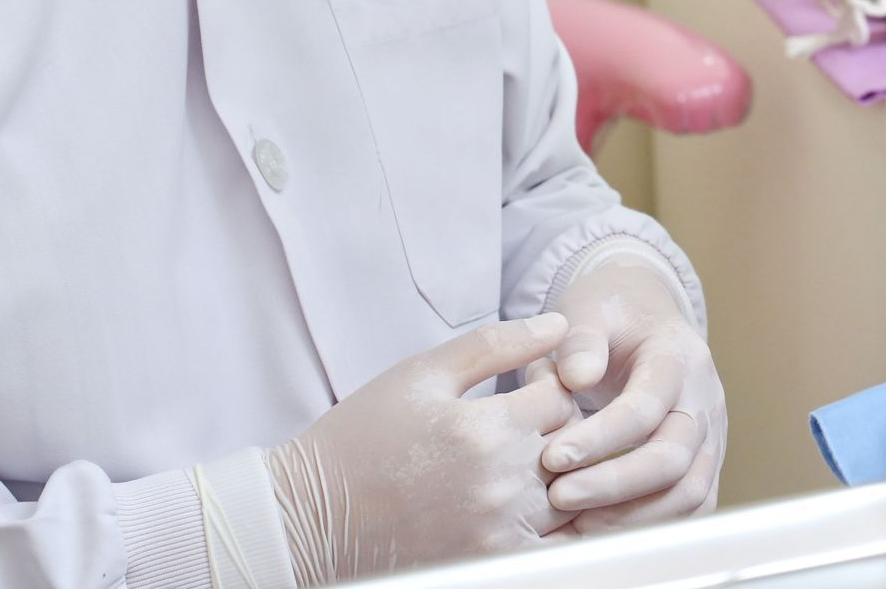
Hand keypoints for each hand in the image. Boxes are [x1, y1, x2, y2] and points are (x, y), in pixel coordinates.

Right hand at [265, 314, 578, 584]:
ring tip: (526, 460)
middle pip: (574, 444)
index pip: (563, 396)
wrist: (310, 514)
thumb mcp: (422, 375)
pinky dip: (559, 524)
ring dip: (563, 474)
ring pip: (572, 494)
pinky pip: (558, 545)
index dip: (552, 384)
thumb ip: (496, 345)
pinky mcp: (492, 562)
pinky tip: (532, 504)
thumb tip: (558, 324)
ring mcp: (498, 530)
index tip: (528, 388)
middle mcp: (499, 482)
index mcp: (484, 428)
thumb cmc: (362, 436)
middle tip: (531, 423)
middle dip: (562, 426)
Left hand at [536, 259, 726, 533]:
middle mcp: (705, 400)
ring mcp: (710, 436)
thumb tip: (577, 376)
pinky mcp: (704, 464)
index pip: (647, 407)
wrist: (645, 319)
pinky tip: (601, 528)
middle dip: (614, 485)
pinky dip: (649, 525)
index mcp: (679, 358)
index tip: (552, 457)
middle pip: (674, 458)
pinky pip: (689, 507)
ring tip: (575, 522)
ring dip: (631, 516)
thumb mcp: (590, 311)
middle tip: (558, 496)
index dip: (601, 438)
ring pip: (688, 493)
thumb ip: (581, 340)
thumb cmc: (612, 318)